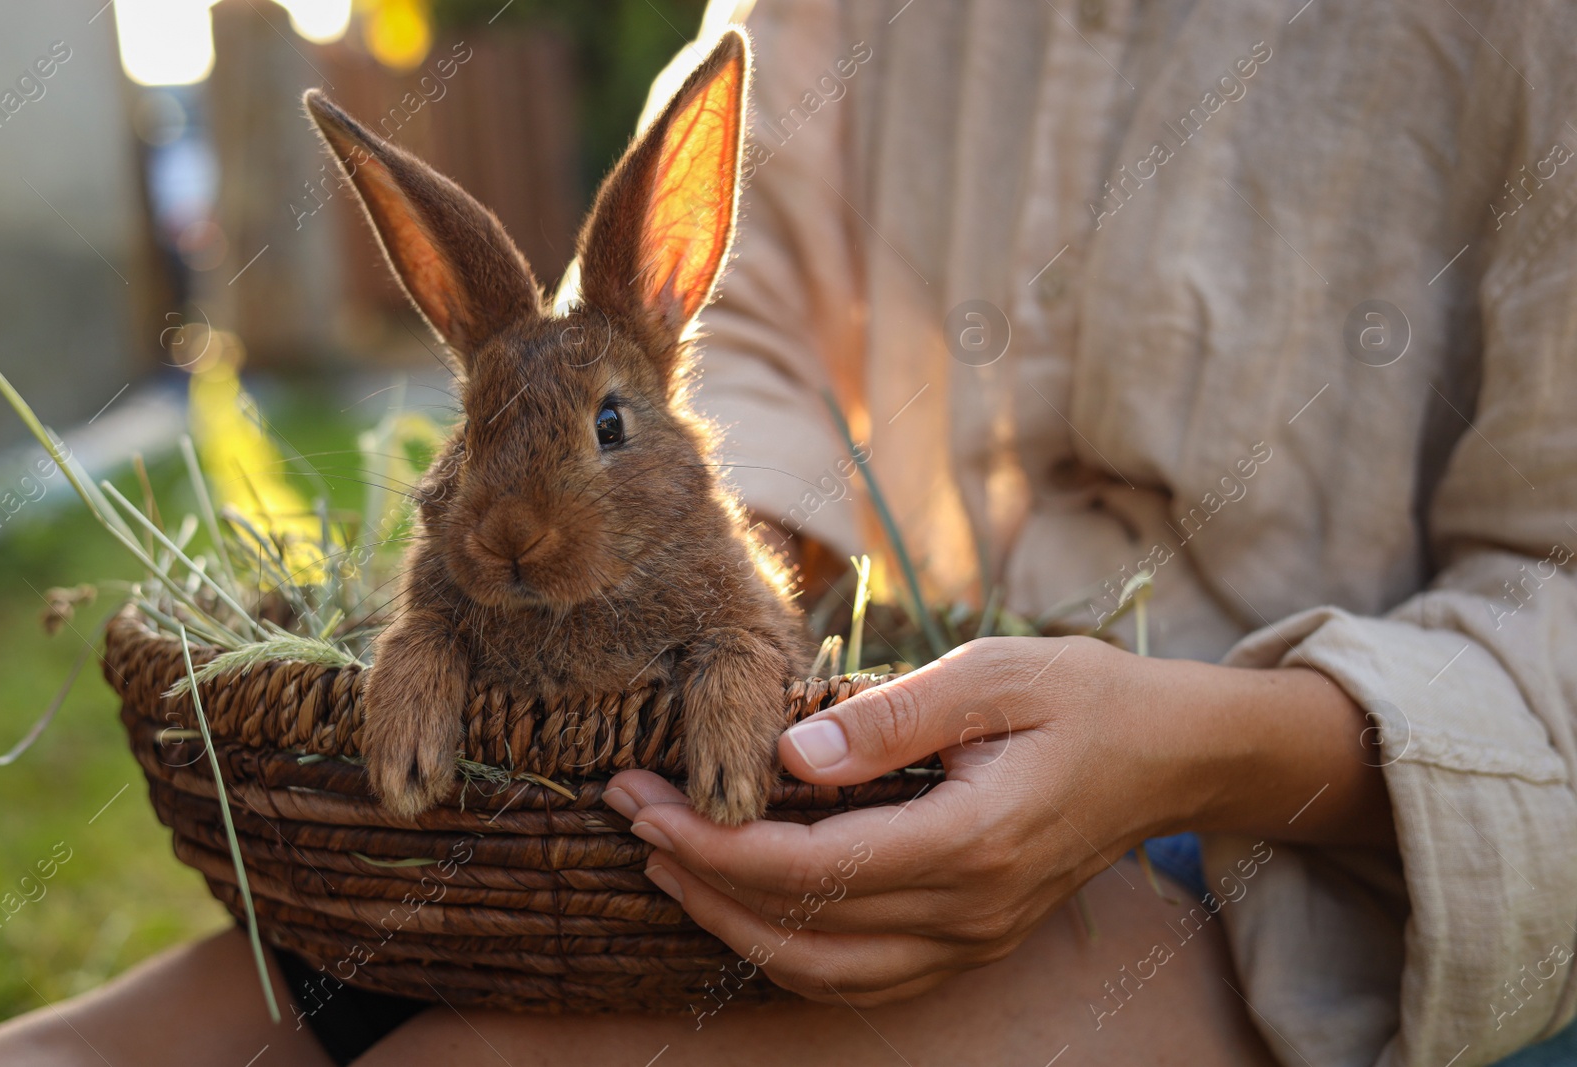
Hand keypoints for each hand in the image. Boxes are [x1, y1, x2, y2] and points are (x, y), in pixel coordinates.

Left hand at [604, 635, 1391, 1003]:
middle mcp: (967, 912)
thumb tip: (789, 754)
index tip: (645, 800)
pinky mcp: (972, 941)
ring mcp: (972, 940)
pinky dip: (789, 954)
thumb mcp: (992, 675)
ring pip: (824, 971)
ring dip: (734, 925)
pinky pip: (862, 977)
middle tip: (631, 821)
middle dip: (700, 879)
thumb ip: (890, 718)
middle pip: (801, 931)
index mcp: (969, 841)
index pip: (809, 869)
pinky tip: (745, 910)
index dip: (714, 842)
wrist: (1170, 754)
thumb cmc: (1082, 697)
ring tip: (668, 865)